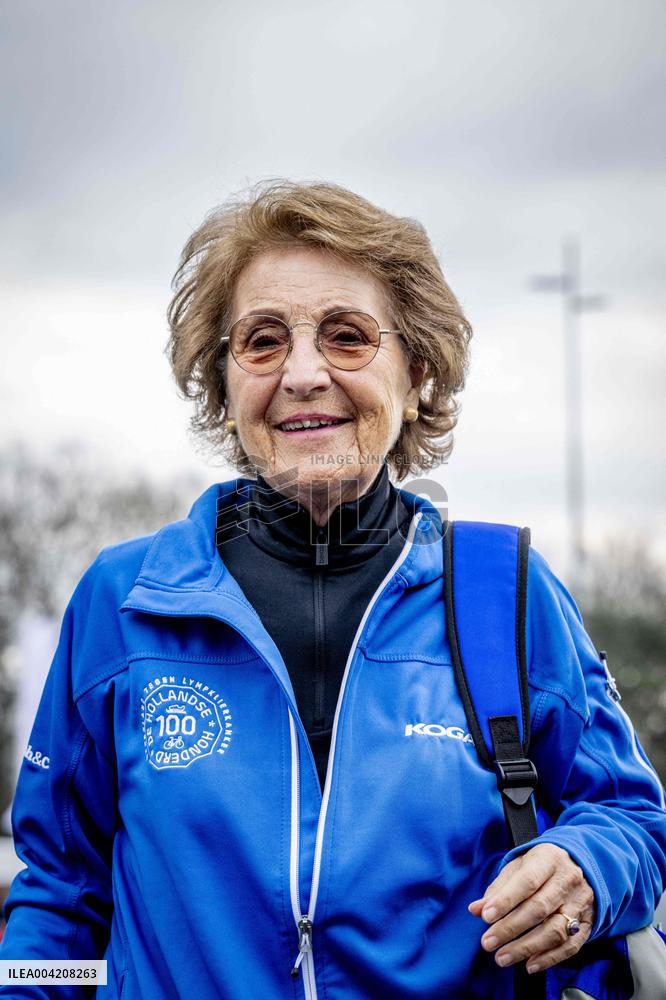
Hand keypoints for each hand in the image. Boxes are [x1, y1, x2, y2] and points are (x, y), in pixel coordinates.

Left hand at [467, 843, 594, 974]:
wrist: (580, 865)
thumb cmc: (541, 867)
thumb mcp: (519, 867)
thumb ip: (498, 889)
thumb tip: (476, 909)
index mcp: (549, 859)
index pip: (527, 881)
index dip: (506, 900)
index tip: (485, 916)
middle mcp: (568, 880)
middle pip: (539, 908)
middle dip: (510, 928)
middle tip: (488, 943)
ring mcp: (580, 903)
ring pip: (555, 930)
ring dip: (526, 948)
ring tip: (502, 957)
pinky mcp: (587, 923)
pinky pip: (570, 945)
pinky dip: (549, 958)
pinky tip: (529, 965)